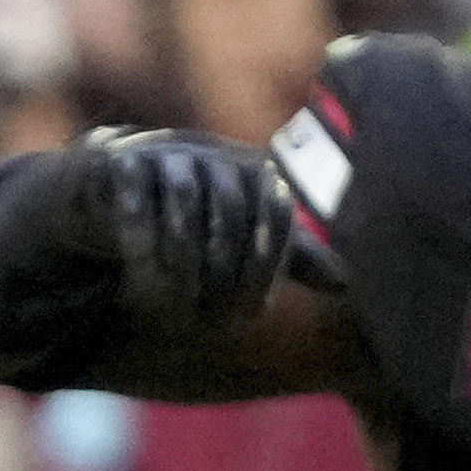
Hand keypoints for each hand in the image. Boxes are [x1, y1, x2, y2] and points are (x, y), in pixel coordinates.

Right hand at [69, 132, 305, 331]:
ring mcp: (170, 151)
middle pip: (230, 208)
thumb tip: (346, 284)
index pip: (275, 212)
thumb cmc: (200, 221)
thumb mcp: (249, 237)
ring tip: (176, 307)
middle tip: (211, 319)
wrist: (123, 191)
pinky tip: (139, 275)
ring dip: (181, 258)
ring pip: (184, 199)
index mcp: (256, 171)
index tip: (253, 315)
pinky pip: (136, 195)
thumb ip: (293, 256)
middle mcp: (217, 154)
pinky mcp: (124, 159)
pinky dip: (139, 236)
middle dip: (222, 269)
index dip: (267, 267)